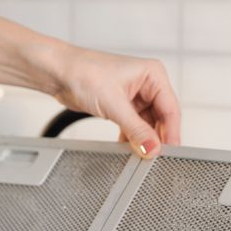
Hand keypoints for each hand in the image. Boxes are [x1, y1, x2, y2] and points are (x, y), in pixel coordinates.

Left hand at [50, 46, 180, 157]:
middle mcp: (146, 83)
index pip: (170, 108)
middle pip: (161, 118)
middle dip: (157, 138)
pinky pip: (134, 125)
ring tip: (141, 155)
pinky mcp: (121, 105)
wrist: (58, 73)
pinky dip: (132, 137)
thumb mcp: (114, 105)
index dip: (171, 132)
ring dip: (143, 139)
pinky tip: (130, 148)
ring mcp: (134, 95)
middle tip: (155, 157)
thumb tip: (152, 148)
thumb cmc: (84, 73)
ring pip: (147, 124)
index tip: (169, 151)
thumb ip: (136, 129)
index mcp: (152, 74)